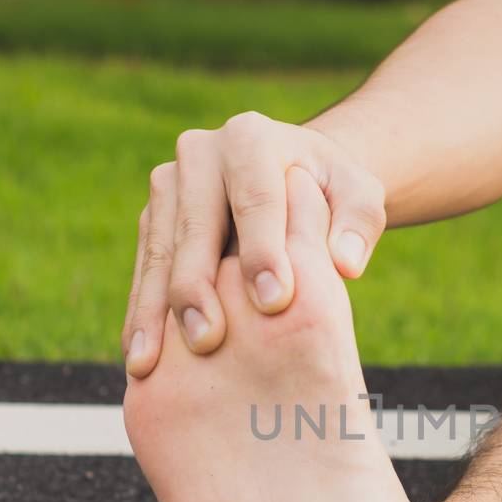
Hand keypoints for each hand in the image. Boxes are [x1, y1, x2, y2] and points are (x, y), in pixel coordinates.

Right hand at [122, 112, 386, 376]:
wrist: (294, 179)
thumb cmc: (332, 193)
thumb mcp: (360, 197)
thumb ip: (360, 224)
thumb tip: (346, 264)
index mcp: (251, 138)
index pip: (256, 199)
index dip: (263, 251)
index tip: (274, 302)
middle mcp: (199, 153)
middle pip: (195, 226)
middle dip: (198, 287)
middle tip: (207, 341)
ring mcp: (168, 185)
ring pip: (159, 251)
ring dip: (153, 310)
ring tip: (148, 363)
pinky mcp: (152, 218)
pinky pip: (144, 269)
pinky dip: (141, 314)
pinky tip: (141, 358)